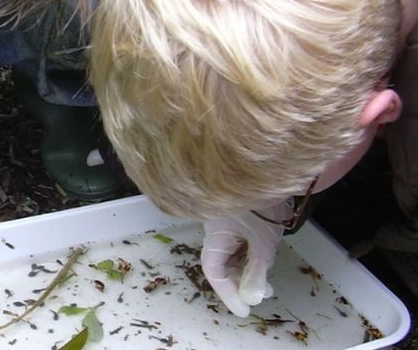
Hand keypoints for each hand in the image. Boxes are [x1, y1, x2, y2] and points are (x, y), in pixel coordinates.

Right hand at [201, 201, 289, 316]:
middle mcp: (217, 233)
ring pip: (233, 256)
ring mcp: (228, 225)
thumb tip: (253, 297)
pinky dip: (251, 257)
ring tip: (269, 281)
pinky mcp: (240, 220)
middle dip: (242, 283)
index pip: (215, 272)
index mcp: (216, 237)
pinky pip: (240, 245)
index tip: (245, 311)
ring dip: (248, 270)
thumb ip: (257, 269)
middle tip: (264, 295)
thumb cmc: (260, 205)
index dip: (228, 294)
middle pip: (223, 265)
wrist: (267, 171)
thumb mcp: (262, 242)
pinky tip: (265, 259)